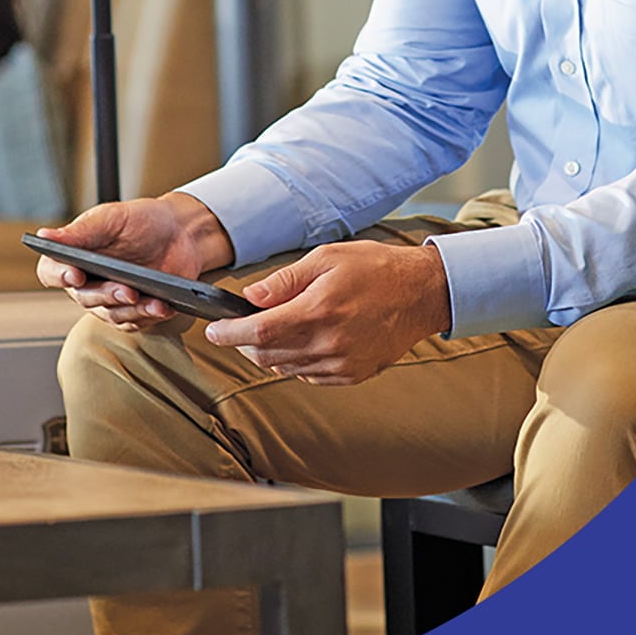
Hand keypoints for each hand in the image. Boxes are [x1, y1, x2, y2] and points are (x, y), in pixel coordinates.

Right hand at [35, 193, 233, 331]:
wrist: (179, 232)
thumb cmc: (141, 220)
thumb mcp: (111, 218)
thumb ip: (80, 230)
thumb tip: (44, 236)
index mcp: (74, 257)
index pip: (51, 272)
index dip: (60, 276)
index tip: (76, 274)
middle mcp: (88, 282)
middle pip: (85, 297)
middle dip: (107, 294)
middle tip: (127, 289)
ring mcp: (111, 299)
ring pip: (111, 314)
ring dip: (131, 309)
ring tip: (152, 300)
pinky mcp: (134, 311)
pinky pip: (136, 322)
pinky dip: (149, 315)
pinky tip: (164, 306)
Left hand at [205, 241, 452, 385]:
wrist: (421, 294)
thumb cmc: (376, 268)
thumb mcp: (327, 258)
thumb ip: (285, 280)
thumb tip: (250, 298)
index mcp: (319, 311)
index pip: (259, 332)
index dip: (229, 334)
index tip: (214, 330)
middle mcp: (328, 343)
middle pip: (266, 355)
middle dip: (245, 344)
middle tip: (240, 328)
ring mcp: (341, 364)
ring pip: (285, 368)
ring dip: (269, 353)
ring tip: (273, 331)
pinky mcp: (352, 375)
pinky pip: (308, 376)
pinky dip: (295, 362)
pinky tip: (302, 341)